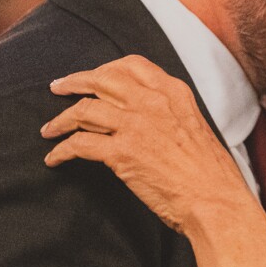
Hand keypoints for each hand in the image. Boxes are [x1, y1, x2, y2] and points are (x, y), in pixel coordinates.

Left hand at [41, 55, 253, 233]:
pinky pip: (79, 144)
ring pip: (84, 110)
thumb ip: (169, 114)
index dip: (106, 68)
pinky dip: (61, 151)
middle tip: (58, 88)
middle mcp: (153, 102)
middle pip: (101, 79)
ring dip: (61, 120)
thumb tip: (146, 118)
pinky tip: (55, 158)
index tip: (93, 77)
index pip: (132, 65)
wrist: (215, 201)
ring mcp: (136, 125)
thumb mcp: (195, 126)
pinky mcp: (122, 153)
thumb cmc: (210, 173)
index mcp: (174, 93)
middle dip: (74, 82)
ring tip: (50, 129)